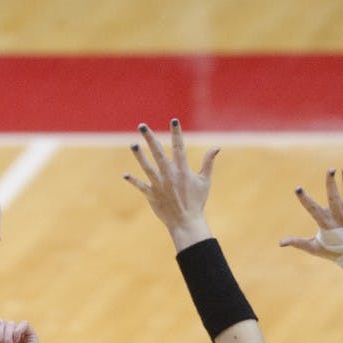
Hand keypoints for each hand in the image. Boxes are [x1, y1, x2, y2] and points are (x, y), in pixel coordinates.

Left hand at [124, 119, 219, 250]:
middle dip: (150, 138)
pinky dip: (133, 181)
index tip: (173, 120)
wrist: (186, 222)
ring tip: (133, 144)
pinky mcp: (152, 195)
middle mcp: (169, 175)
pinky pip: (141, 186)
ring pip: (147, 166)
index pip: (179, 147)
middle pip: (158, 152)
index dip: (176, 133)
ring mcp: (159, 185)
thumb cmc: (197, 202)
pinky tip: (125, 175)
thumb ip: (208, 162)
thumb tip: (216, 147)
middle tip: (142, 126)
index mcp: (182, 170)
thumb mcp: (205, 181)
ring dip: (139, 155)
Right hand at [281, 168, 342, 283]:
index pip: (313, 209)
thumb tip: (280, 243)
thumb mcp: (314, 247)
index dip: (305, 199)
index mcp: (325, 224)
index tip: (298, 188)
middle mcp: (339, 218)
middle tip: (330, 169)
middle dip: (331, 183)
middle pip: (334, 198)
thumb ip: (298, 242)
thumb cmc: (333, 251)